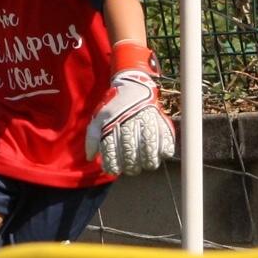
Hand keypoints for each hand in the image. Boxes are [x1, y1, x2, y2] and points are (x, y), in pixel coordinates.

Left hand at [86, 43, 174, 175]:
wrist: (133, 87)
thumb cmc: (114, 107)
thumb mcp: (99, 118)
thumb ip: (92, 138)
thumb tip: (91, 158)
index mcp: (111, 122)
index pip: (111, 150)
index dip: (112, 164)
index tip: (114, 170)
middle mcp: (128, 122)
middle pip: (130, 152)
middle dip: (130, 166)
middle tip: (131, 169)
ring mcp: (145, 120)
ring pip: (148, 148)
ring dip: (148, 161)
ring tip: (145, 165)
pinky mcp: (160, 120)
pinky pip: (166, 139)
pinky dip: (164, 150)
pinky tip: (160, 154)